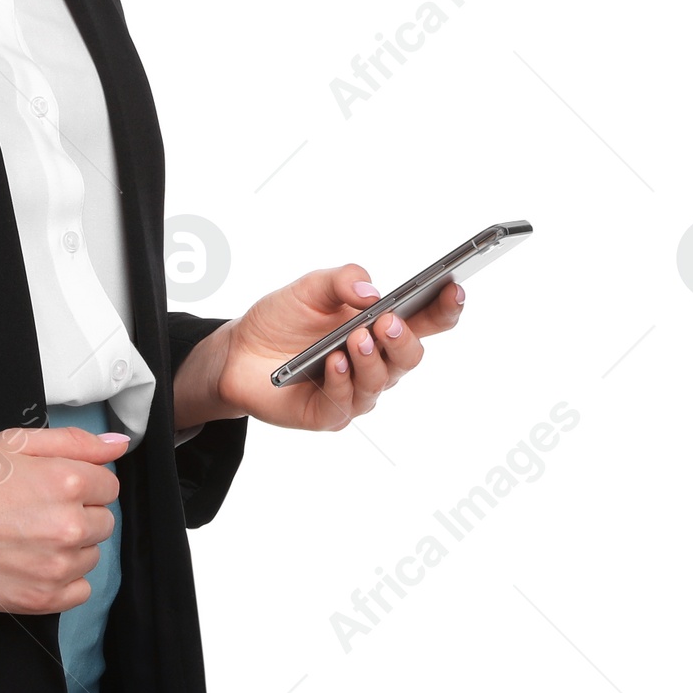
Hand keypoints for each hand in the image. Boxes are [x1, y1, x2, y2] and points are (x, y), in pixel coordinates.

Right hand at [0, 425, 127, 611]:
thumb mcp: (13, 442)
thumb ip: (73, 441)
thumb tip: (118, 446)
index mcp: (66, 481)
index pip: (108, 485)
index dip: (81, 482)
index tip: (52, 486)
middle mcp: (69, 525)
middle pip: (104, 520)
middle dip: (77, 513)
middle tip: (34, 509)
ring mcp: (57, 567)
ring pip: (92, 554)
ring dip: (70, 546)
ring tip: (27, 535)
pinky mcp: (43, 599)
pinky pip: (80, 590)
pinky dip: (63, 578)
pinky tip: (32, 562)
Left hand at [180, 264, 465, 431]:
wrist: (238, 350)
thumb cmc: (283, 318)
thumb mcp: (309, 288)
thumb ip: (341, 280)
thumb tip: (372, 290)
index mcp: (380, 327)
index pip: (426, 320)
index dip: (445, 307)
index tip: (455, 288)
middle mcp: (376, 361)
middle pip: (410, 355)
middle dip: (403, 338)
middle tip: (388, 322)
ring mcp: (357, 390)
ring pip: (380, 380)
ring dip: (371, 359)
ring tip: (356, 339)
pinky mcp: (331, 413)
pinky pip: (346, 402)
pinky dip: (342, 382)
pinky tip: (333, 364)